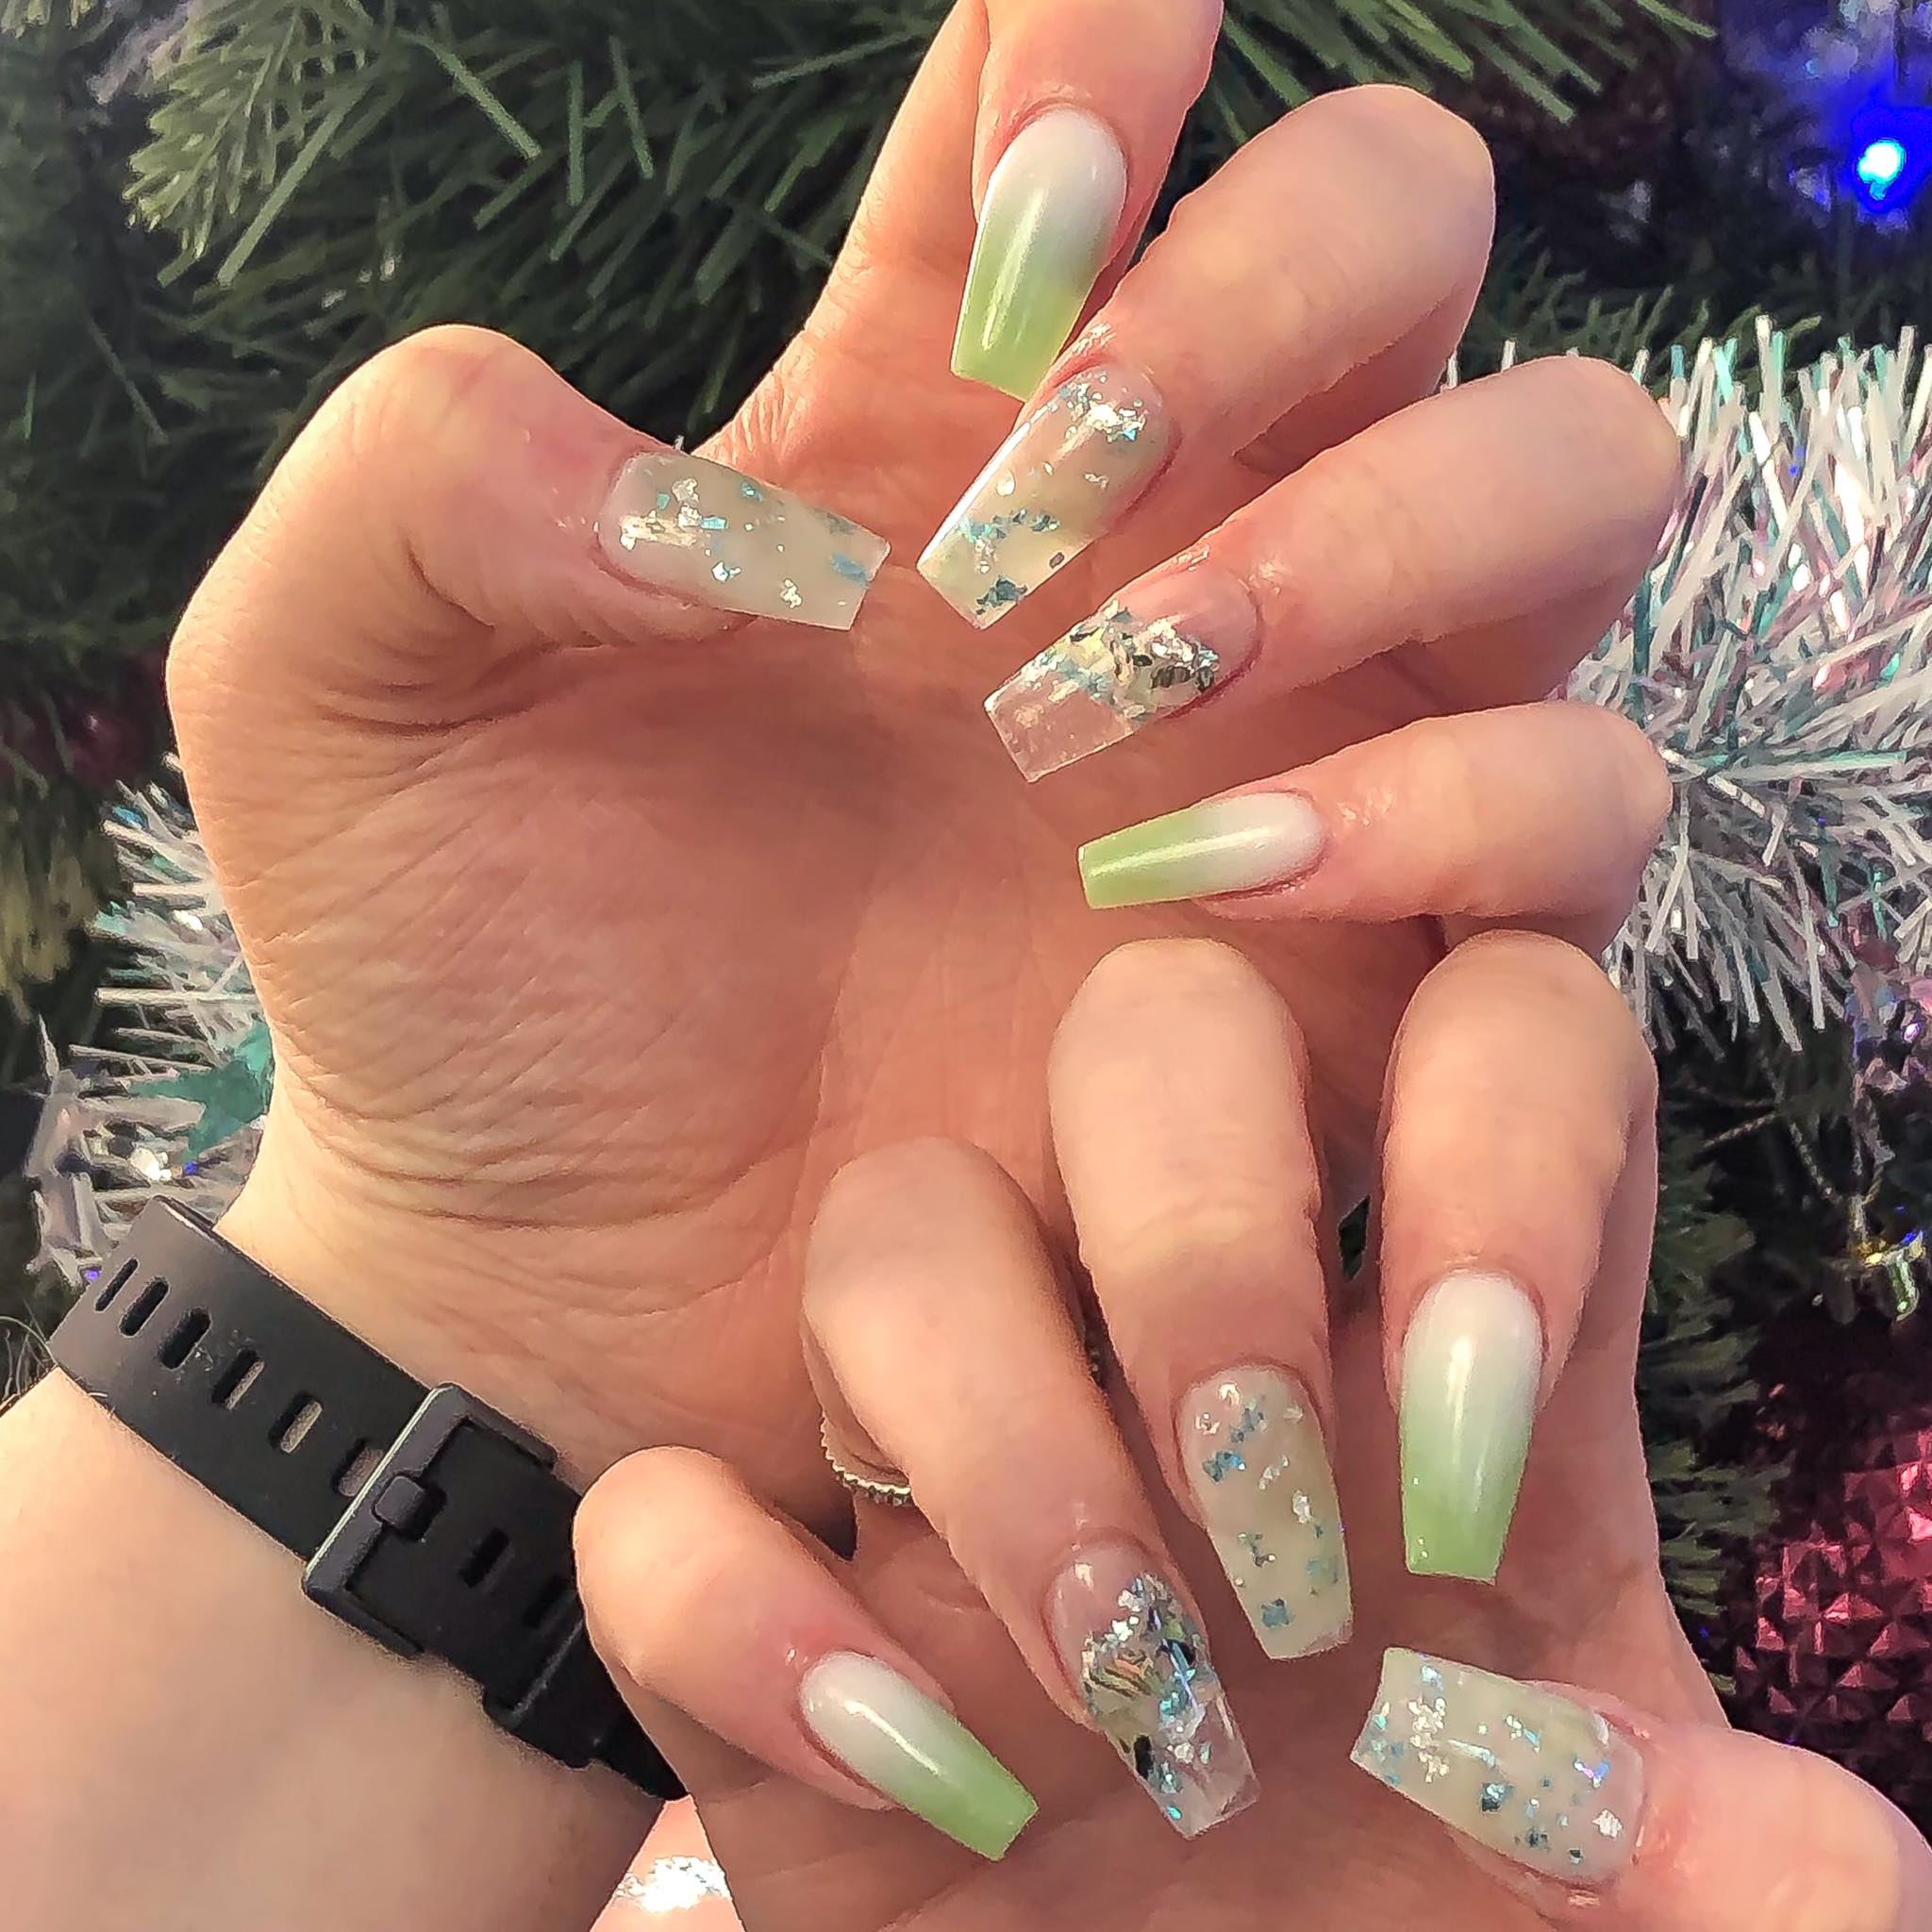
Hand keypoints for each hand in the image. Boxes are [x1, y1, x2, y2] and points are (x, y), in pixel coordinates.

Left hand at [170, 0, 1678, 1502]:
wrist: (560, 1268)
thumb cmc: (454, 974)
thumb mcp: (325, 694)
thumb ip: (430, 482)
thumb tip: (715, 489)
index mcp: (918, 409)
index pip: (1092, 92)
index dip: (1113, 48)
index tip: (1016, 213)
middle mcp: (1155, 528)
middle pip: (1407, 222)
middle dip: (1274, 298)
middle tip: (1059, 493)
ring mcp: (1298, 729)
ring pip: (1571, 470)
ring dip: (1395, 535)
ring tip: (1129, 693)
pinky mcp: (1376, 948)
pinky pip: (1579, 802)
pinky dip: (1456, 809)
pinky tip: (1214, 891)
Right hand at [576, 938, 1930, 1931]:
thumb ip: (1739, 1892)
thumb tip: (1813, 1844)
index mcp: (1443, 1364)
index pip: (1496, 1032)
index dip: (1498, 1099)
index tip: (1464, 1363)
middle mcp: (1193, 1344)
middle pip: (1161, 1033)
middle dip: (1203, 1243)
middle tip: (1267, 1533)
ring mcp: (960, 1450)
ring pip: (899, 1226)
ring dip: (996, 1446)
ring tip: (1116, 1702)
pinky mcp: (758, 1600)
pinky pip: (658, 1505)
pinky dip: (743, 1625)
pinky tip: (895, 1782)